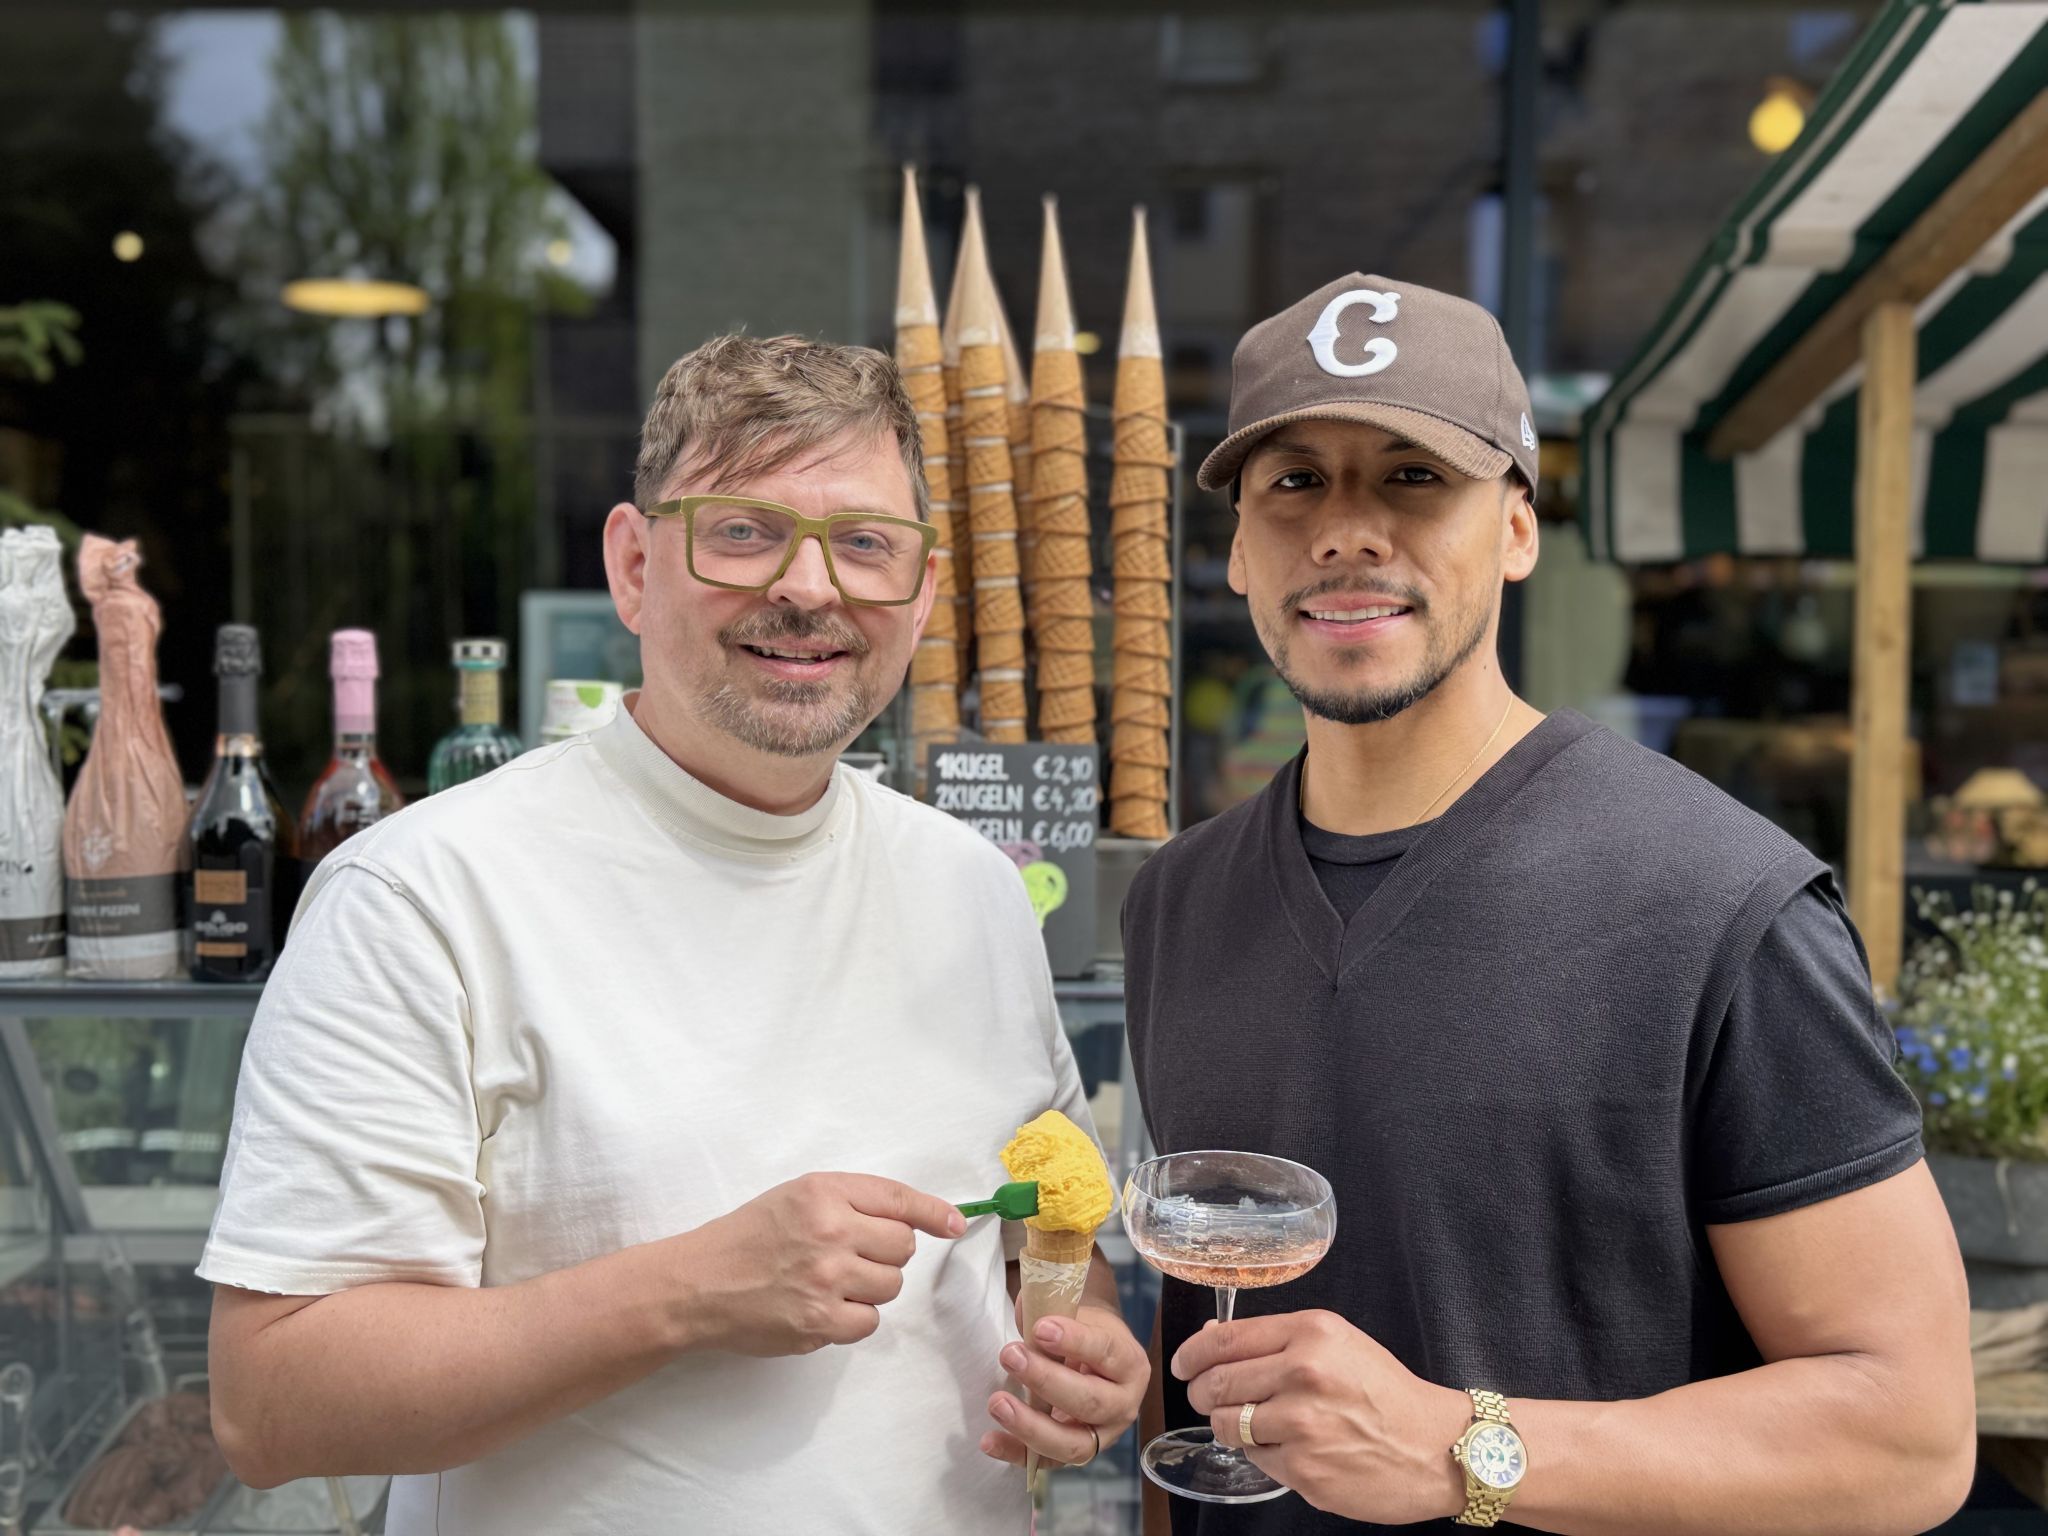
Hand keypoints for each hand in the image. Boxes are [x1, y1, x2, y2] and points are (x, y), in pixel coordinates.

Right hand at [675, 1172, 963, 1356]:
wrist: (698, 1284)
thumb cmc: (748, 1236)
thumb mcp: (797, 1196)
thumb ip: (853, 1202)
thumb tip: (919, 1220)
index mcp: (824, 1192)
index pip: (898, 1199)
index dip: (934, 1212)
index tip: (955, 1223)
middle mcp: (830, 1231)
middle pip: (902, 1247)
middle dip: (886, 1253)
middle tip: (852, 1255)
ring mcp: (827, 1280)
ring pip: (891, 1285)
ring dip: (870, 1286)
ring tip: (830, 1281)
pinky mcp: (820, 1322)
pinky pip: (869, 1322)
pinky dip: (853, 1317)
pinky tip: (822, 1306)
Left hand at [980, 1302, 1148, 1470]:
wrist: (1088, 1351)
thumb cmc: (1079, 1327)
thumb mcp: (1075, 1313)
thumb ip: (1054, 1317)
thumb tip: (1028, 1323)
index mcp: (1129, 1363)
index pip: (1106, 1352)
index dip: (1074, 1341)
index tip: (1040, 1328)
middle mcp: (1124, 1404)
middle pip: (1089, 1401)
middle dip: (1046, 1380)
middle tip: (1011, 1356)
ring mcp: (1103, 1436)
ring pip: (1073, 1444)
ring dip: (1031, 1425)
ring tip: (997, 1403)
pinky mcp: (1076, 1454)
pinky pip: (1047, 1462)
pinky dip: (1016, 1453)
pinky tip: (989, 1440)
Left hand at [1174, 1310, 1468, 1523]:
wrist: (1437, 1448)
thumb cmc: (1387, 1393)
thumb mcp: (1338, 1343)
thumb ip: (1276, 1339)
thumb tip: (1212, 1340)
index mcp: (1312, 1334)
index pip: (1225, 1340)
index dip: (1192, 1354)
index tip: (1182, 1364)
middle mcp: (1304, 1374)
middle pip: (1217, 1383)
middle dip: (1202, 1392)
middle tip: (1206, 1396)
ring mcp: (1302, 1425)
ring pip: (1228, 1425)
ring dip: (1228, 1426)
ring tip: (1249, 1424)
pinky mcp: (1304, 1470)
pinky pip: (1255, 1459)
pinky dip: (1262, 1454)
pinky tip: (1288, 1447)